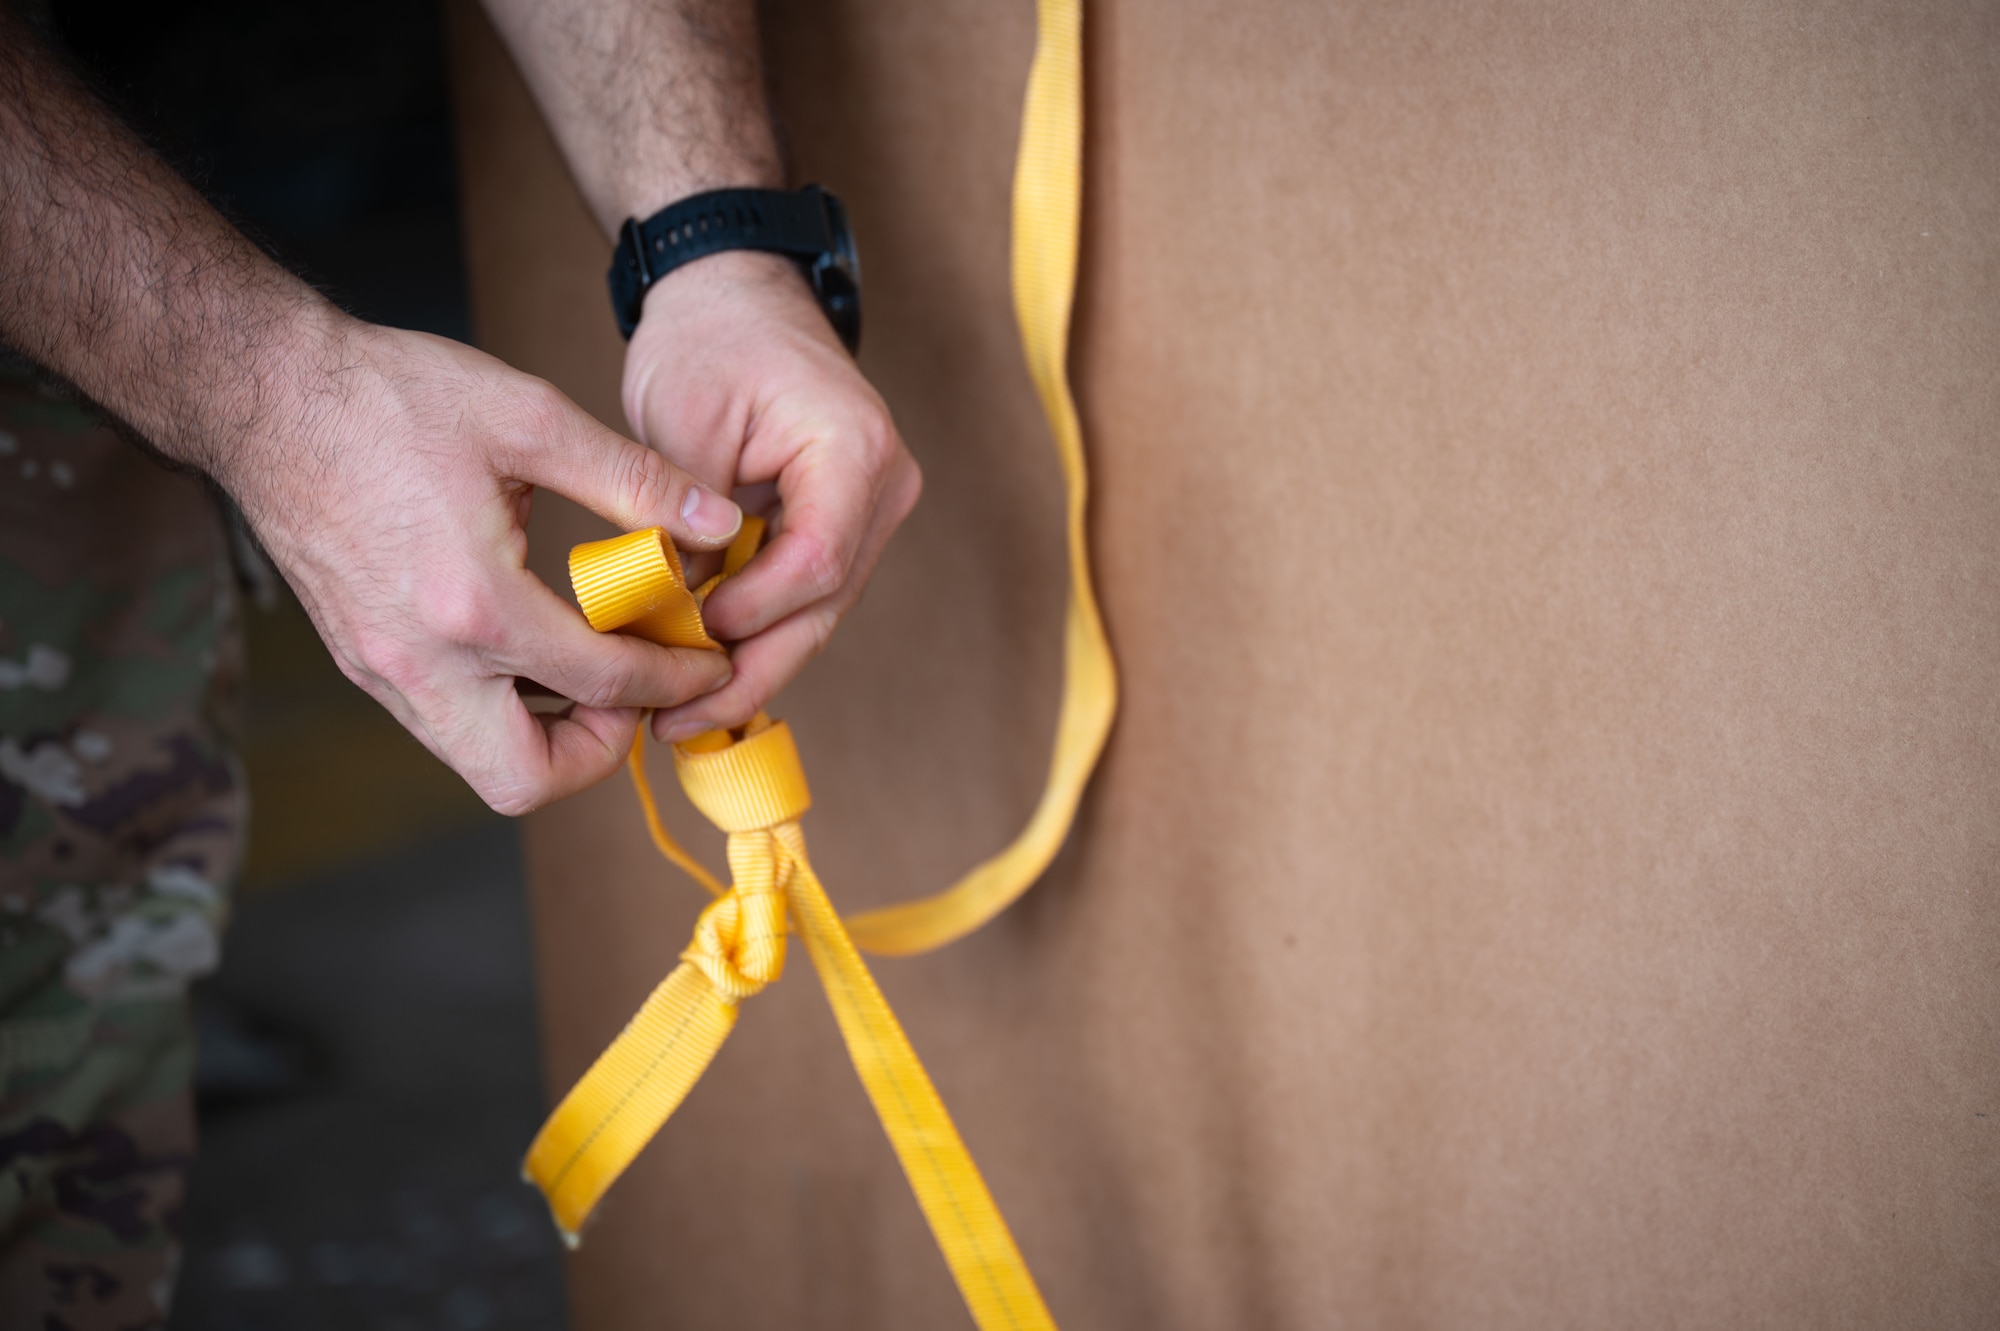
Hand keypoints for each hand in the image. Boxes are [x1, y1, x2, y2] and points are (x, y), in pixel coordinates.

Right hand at [221, 313, 748, 814]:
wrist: (266, 395)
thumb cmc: (391, 396)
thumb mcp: (530, 418)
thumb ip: (634, 479)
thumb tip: (719, 520)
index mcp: (473, 604)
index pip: (604, 684)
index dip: (676, 680)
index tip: (706, 662)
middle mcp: (421, 661)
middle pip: (526, 781)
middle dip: (600, 752)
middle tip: (636, 692)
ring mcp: (382, 670)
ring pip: (480, 762)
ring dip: (550, 738)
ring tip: (595, 669)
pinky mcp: (363, 661)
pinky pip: (447, 724)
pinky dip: (503, 711)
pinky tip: (536, 649)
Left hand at [621, 251, 920, 742]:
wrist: (734, 294)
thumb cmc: (707, 341)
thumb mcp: (681, 426)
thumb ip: (685, 523)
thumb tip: (671, 619)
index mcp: (854, 450)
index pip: (815, 563)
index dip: (749, 617)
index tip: (681, 643)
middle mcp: (884, 486)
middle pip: (824, 606)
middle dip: (751, 671)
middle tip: (680, 724)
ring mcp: (874, 508)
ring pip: (818, 612)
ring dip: (752, 663)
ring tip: (683, 715)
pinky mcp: (847, 522)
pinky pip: (807, 592)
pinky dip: (758, 630)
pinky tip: (706, 673)